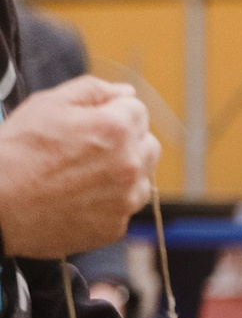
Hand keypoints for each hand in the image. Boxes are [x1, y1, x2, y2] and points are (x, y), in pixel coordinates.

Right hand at [0, 76, 156, 257]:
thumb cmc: (16, 151)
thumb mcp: (48, 104)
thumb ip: (93, 91)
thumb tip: (126, 92)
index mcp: (116, 128)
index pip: (137, 110)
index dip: (111, 112)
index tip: (89, 123)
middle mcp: (130, 164)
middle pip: (148, 144)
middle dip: (126, 141)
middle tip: (88, 148)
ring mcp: (125, 199)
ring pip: (141, 177)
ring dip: (122, 172)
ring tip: (82, 174)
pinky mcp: (116, 226)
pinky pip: (124, 207)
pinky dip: (109, 201)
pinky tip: (77, 197)